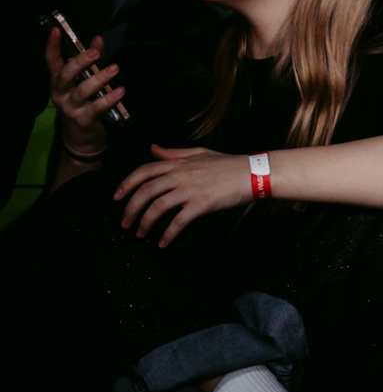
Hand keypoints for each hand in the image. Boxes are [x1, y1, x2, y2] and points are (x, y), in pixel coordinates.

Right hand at [44, 28, 119, 156]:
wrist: (81, 139)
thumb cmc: (83, 105)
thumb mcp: (84, 83)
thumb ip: (92, 62)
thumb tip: (98, 40)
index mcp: (59, 82)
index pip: (52, 62)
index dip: (52, 46)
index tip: (56, 30)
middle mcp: (60, 94)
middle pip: (65, 75)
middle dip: (80, 62)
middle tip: (95, 52)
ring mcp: (70, 107)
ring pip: (82, 91)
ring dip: (99, 79)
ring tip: (115, 68)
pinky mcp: (83, 120)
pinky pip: (97, 108)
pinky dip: (109, 99)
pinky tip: (121, 91)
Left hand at [114, 145, 251, 246]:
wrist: (255, 173)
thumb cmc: (230, 164)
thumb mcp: (200, 153)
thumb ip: (174, 153)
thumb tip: (153, 148)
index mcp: (179, 163)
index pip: (143, 171)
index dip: (125, 184)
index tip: (117, 198)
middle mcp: (181, 175)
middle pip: (145, 191)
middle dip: (130, 210)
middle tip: (125, 223)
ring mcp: (191, 190)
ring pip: (156, 207)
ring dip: (144, 224)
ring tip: (140, 234)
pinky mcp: (202, 204)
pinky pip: (178, 222)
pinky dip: (167, 234)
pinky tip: (163, 243)